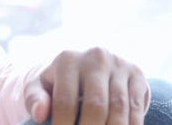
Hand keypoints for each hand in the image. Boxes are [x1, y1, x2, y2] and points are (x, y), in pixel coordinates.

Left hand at [24, 47, 149, 124]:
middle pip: (96, 105)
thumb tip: (39, 114)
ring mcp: (118, 64)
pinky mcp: (136, 74)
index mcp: (67, 59)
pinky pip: (137, 106)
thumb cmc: (57, 83)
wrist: (83, 65)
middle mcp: (95, 57)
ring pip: (119, 107)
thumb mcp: (40, 87)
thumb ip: (35, 99)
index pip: (65, 100)